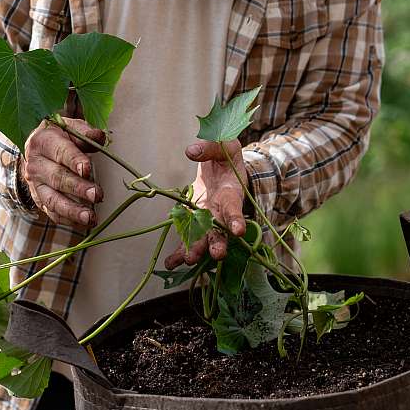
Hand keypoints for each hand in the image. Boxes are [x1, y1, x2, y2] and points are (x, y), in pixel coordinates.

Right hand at [21, 117, 104, 226]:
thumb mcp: (70, 128)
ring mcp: (35, 184)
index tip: (87, 169)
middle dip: (78, 188)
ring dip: (72, 211)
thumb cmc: (59, 137)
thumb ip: (85, 133)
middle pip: (57, 178)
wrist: (36, 147)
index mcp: (43, 142)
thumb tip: (99, 136)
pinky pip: (51, 211)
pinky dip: (66, 219)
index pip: (60, 152)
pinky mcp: (39, 198)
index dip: (74, 161)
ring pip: (52, 199)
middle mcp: (36, 164)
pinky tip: (83, 224)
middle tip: (97, 195)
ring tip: (90, 218)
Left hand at [164, 139, 246, 269]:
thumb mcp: (224, 145)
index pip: (235, 207)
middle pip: (221, 230)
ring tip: (189, 260)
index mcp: (232, 193)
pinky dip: (179, 253)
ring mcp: (208, 219)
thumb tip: (190, 151)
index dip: (236, 219)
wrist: (222, 167)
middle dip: (219, 242)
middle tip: (217, 254)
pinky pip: (187, 239)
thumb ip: (210, 147)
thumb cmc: (227, 156)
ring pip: (203, 239)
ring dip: (197, 250)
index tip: (238, 231)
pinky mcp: (194, 222)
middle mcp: (221, 211)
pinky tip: (171, 264)